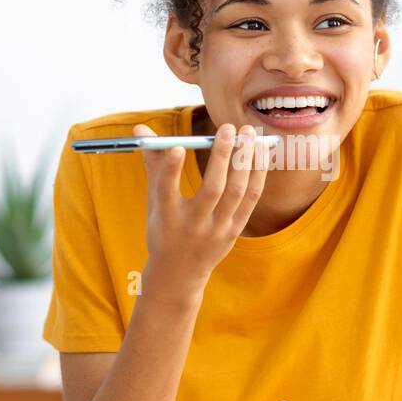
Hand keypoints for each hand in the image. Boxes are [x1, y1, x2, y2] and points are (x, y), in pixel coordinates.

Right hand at [134, 121, 268, 284]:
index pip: (166, 191)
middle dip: (221, 156)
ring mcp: (217, 230)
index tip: (179, 147)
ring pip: (236, 192)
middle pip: (211, 190)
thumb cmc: (164, 228)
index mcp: (166, 217)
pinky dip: (257, 174)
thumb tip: (141, 128)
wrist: (178, 273)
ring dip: (245, 160)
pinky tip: (260, 151)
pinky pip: (250, 199)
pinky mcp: (234, 230)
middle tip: (228, 127)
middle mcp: (193, 225)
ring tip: (249, 133)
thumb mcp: (153, 200)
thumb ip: (153, 162)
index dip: (171, 170)